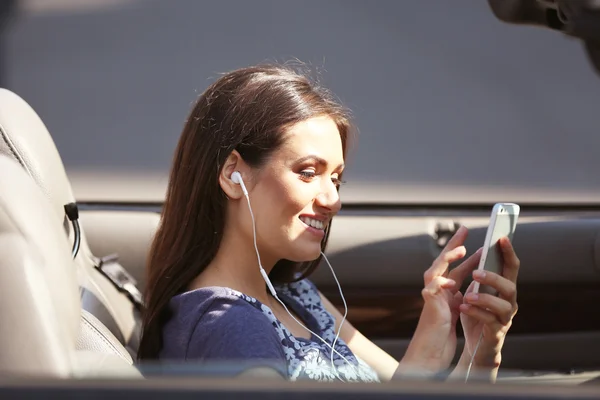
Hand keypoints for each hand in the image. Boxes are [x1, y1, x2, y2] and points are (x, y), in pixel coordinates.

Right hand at [401, 226, 481, 374]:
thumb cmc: (441, 335)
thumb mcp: (455, 310)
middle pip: (443, 262)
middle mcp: (436, 291)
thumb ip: (458, 296)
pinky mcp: (429, 307)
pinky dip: (440, 283)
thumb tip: (470, 283)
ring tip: (460, 249)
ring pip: (435, 271)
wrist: (429, 354)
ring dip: (447, 259)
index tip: (475, 240)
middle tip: (463, 229)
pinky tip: (451, 280)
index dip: (464, 253)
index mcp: (445, 291)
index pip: (455, 266)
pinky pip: (432, 290)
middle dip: (453, 245)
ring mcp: (431, 297)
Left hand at [459, 237, 519, 373]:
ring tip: (467, 295)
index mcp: (504, 289)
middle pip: (510, 286)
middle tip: (475, 272)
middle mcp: (509, 302)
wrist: (477, 346)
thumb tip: (476, 251)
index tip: (501, 237)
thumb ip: (478, 275)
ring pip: (503, 306)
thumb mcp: (476, 291)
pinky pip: (490, 321)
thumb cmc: (477, 315)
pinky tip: (463, 307)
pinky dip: (476, 313)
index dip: (509, 252)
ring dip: (484, 298)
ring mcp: (505, 318)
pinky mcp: (496, 332)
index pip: (511, 267)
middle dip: (494, 277)